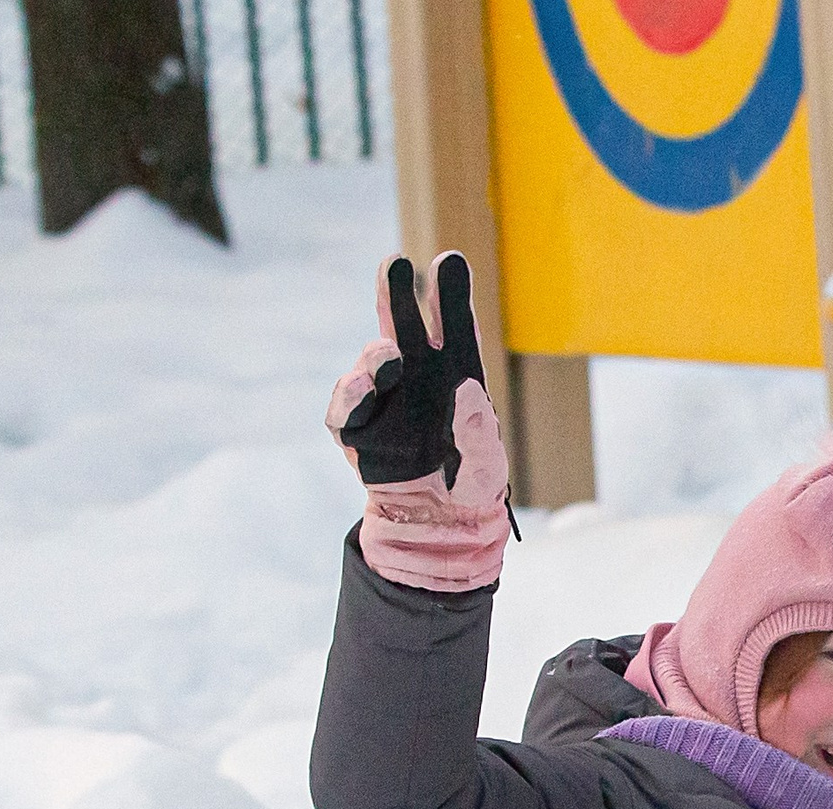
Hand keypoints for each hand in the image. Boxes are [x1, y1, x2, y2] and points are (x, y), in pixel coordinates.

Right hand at [325, 253, 511, 592]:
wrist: (438, 523)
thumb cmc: (471, 484)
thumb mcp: (488, 465)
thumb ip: (479, 431)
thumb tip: (466, 391)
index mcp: (457, 373)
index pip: (453, 327)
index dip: (450, 294)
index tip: (451, 261)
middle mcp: (417, 375)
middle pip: (403, 323)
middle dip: (397, 291)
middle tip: (396, 263)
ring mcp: (383, 397)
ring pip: (372, 359)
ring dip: (376, 354)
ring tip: (388, 358)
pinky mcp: (355, 428)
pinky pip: (345, 406)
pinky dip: (351, 396)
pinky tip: (363, 388)